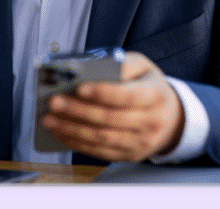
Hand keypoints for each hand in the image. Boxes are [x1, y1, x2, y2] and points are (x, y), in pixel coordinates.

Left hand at [40, 51, 184, 162]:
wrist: (171, 117)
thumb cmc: (148, 86)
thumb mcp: (143, 67)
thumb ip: (122, 64)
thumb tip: (92, 69)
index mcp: (156, 95)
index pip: (128, 96)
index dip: (103, 92)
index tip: (79, 87)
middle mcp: (151, 122)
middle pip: (109, 118)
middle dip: (78, 110)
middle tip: (54, 101)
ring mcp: (141, 142)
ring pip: (102, 138)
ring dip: (71, 129)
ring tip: (48, 118)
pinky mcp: (129, 155)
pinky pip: (100, 151)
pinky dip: (76, 142)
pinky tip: (60, 131)